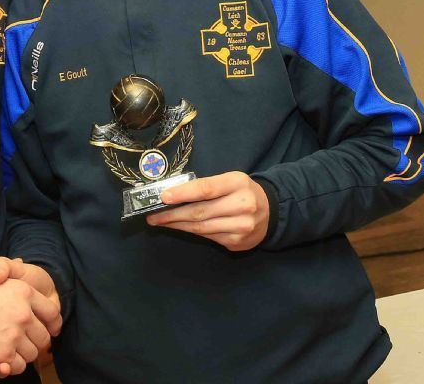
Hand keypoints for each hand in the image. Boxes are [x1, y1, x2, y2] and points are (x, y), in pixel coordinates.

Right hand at [0, 257, 60, 376]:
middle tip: (25, 340)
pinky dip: (10, 366)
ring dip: (22, 354)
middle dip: (36, 340)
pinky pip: (15, 366)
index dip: (51, 320)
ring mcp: (14, 336)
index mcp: (24, 291)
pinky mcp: (2, 355)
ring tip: (9, 349)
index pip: (51, 312)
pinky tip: (1, 360)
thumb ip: (5, 266)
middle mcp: (23, 314)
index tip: (49, 326)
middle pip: (43, 337)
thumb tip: (20, 263)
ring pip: (31, 354)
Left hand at [146, 172, 269, 250]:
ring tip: (160, 222)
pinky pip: (208, 236)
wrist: (271, 212)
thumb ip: (206, 186)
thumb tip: (172, 194)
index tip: (163, 197)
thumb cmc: (241, 191)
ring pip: (201, 227)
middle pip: (200, 212)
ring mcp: (241, 226)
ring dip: (177, 225)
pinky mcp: (238, 242)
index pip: (206, 189)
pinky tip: (179, 227)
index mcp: (237, 183)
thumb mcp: (229, 180)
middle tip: (152, 215)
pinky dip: (190, 231)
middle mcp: (242, 205)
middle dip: (172, 214)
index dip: (183, 193)